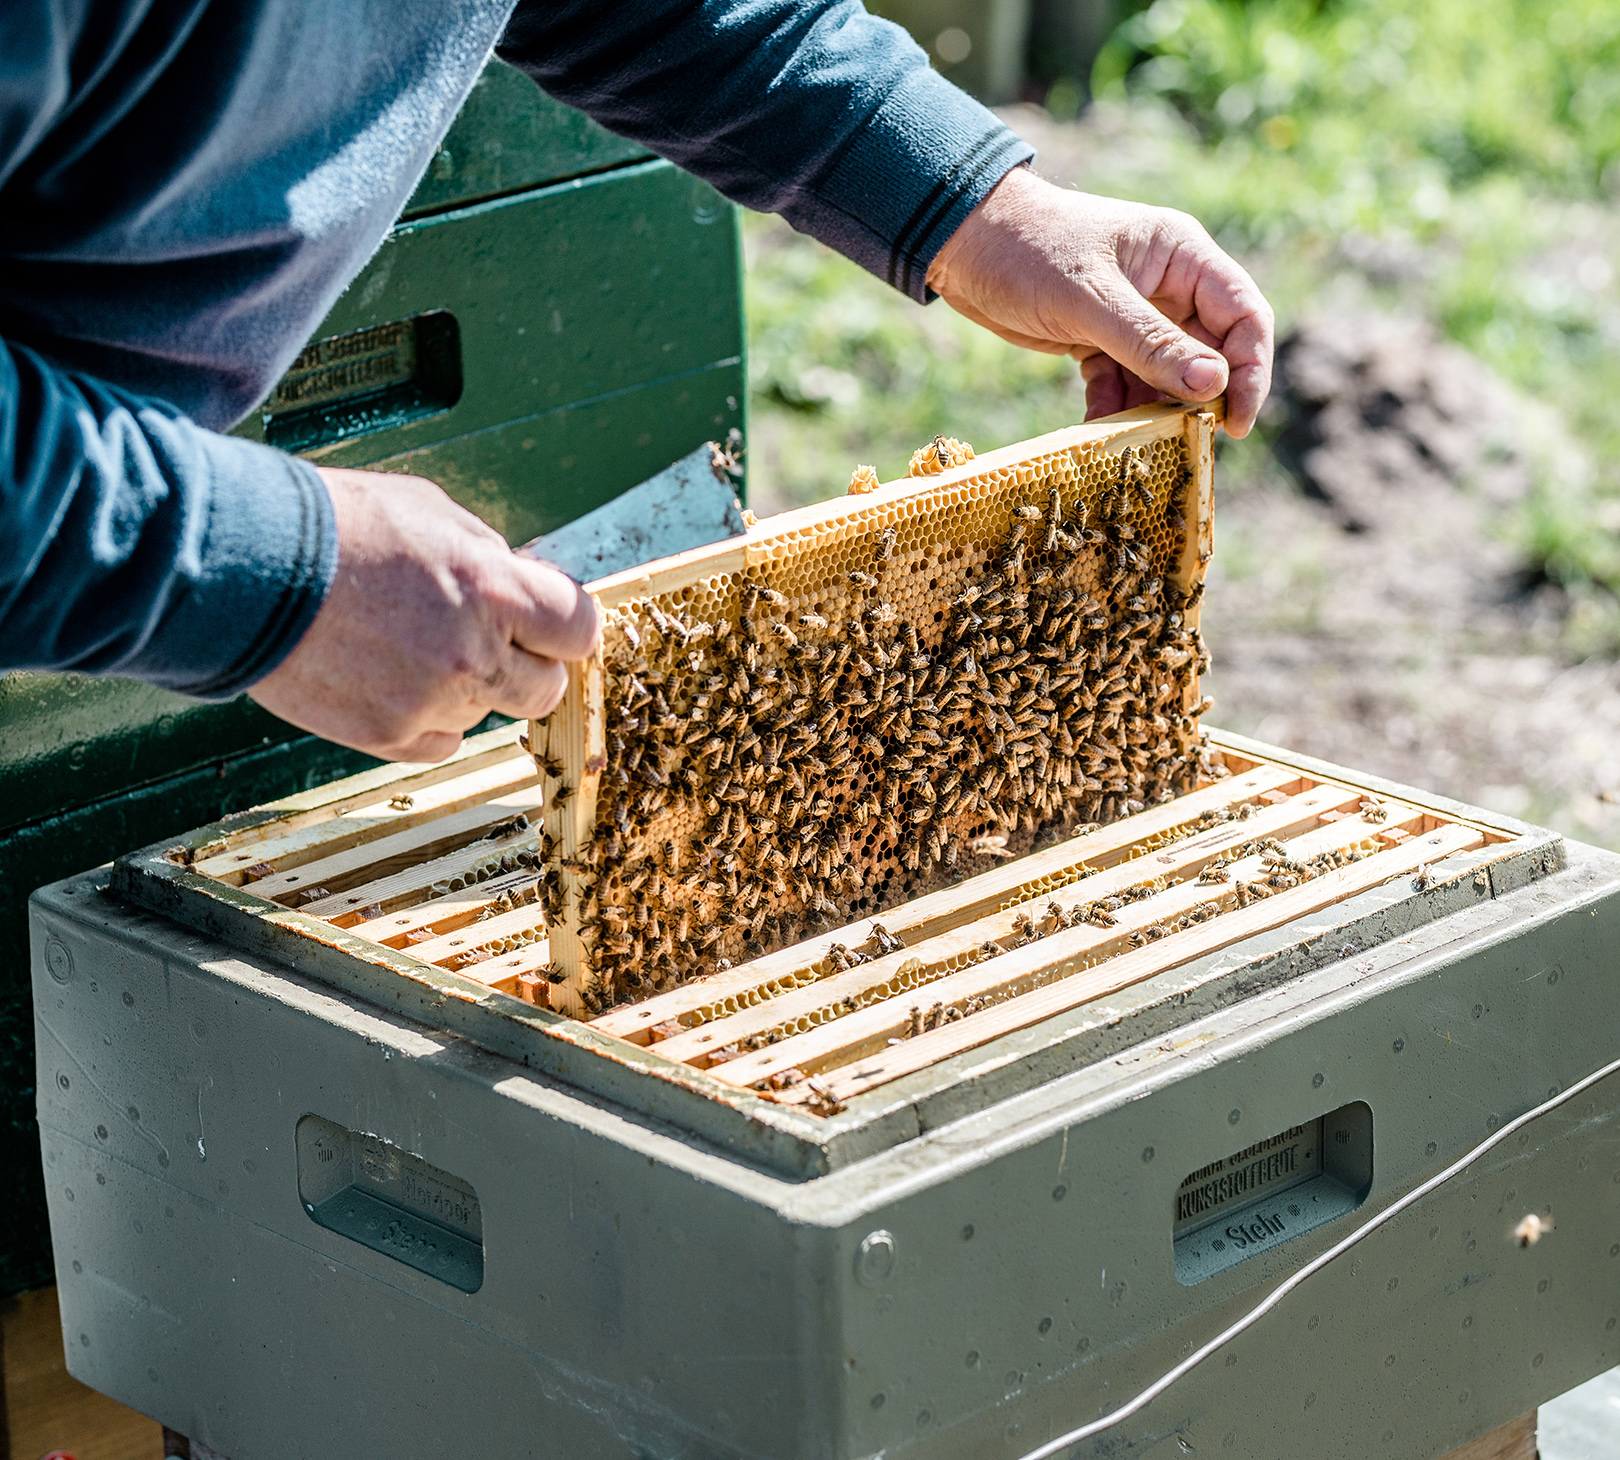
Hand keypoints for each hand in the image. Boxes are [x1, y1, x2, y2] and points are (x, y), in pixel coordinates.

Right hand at [249, 468, 598, 761]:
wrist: (242, 566)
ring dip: (463, 687)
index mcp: (492, 589)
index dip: (563, 627)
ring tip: (405, 642)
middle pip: (545, 689)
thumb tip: (526, 583)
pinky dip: (425, 718)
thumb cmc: (337, 526)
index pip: (579, 631)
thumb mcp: (433, 513)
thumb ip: (491, 557)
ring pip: (485, 713)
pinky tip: (387, 676)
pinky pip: (440, 742)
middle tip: (485, 639)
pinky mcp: (388, 738)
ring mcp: (430, 703)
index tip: (547, 625)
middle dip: (525, 664)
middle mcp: (471, 654)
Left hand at [926, 167, 1273, 436]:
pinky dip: (1112, 408)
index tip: (1235, 423)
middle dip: (1196, 398)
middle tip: (1182, 439)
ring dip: (1151, 410)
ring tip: (1132, 441)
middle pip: (1208, 353)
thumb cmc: (1029, 250)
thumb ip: (1150, 343)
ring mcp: (1133, 314)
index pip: (1243, 315)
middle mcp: (1167, 285)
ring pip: (1162, 376)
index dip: (1250, 370)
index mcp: (1182, 256)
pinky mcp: (1097, 339)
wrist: (962, 243)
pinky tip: (1094, 429)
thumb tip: (1213, 386)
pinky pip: (1121, 383)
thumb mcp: (1091, 299)